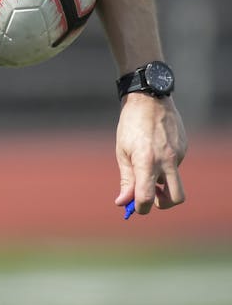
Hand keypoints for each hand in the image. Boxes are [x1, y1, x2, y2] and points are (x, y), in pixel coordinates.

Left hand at [114, 93, 186, 215]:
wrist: (148, 99)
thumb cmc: (130, 125)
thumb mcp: (122, 152)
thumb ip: (126, 179)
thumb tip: (123, 202)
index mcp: (146, 161)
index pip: (146, 196)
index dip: (140, 208)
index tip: (135, 207)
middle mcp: (166, 160)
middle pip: (176, 198)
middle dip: (163, 204)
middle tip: (151, 197)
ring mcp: (178, 155)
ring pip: (175, 180)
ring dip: (163, 182)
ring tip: (148, 166)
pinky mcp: (184, 149)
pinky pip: (176, 166)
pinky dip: (166, 166)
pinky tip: (156, 150)